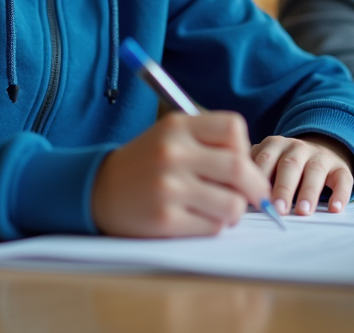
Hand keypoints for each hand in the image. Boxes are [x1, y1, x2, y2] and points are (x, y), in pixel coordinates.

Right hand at [91, 111, 269, 237]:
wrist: (98, 190)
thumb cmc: (146, 164)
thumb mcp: (170, 136)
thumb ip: (210, 143)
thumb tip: (256, 173)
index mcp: (177, 126)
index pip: (233, 127)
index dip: (246, 148)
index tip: (242, 162)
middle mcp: (172, 153)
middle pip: (239, 168)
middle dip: (255, 187)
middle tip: (255, 197)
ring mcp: (168, 187)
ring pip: (232, 204)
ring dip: (235, 211)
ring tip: (220, 209)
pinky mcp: (165, 219)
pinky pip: (213, 227)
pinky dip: (215, 226)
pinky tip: (197, 219)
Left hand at [249, 134, 353, 215]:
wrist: (317, 153)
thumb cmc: (282, 166)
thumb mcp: (266, 164)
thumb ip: (253, 175)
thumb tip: (238, 198)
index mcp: (274, 144)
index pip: (265, 158)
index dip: (259, 178)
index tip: (254, 199)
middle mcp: (297, 146)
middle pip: (290, 165)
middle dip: (283, 187)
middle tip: (277, 209)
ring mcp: (320, 155)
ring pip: (315, 170)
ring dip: (309, 191)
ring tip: (303, 211)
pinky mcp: (340, 168)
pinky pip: (343, 179)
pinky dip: (340, 194)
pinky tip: (335, 209)